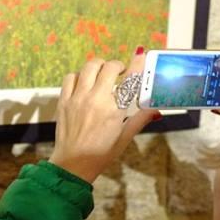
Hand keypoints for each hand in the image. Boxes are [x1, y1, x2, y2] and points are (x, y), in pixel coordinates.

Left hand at [49, 48, 156, 183]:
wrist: (73, 164)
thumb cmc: (100, 154)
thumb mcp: (125, 138)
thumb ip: (140, 119)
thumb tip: (156, 109)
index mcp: (114, 110)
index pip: (130, 80)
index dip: (137, 64)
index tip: (140, 55)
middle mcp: (96, 100)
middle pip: (109, 67)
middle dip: (117, 66)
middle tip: (119, 72)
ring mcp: (78, 98)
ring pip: (89, 67)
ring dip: (98, 66)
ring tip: (102, 74)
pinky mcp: (64, 101)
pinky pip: (71, 77)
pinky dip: (79, 75)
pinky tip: (84, 84)